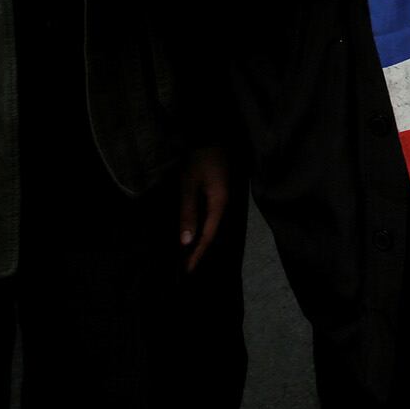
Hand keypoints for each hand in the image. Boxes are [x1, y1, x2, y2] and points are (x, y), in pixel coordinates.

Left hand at [176, 145, 230, 274]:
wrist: (211, 137)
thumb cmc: (199, 161)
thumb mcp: (189, 186)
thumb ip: (188, 213)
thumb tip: (186, 242)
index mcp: (220, 204)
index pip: (208, 236)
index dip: (197, 254)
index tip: (187, 271)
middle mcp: (224, 205)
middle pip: (212, 233)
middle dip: (198, 251)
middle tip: (185, 268)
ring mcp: (222, 199)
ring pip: (211, 226)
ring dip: (200, 241)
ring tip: (187, 256)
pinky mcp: (218, 194)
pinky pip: (210, 217)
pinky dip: (201, 229)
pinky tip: (193, 233)